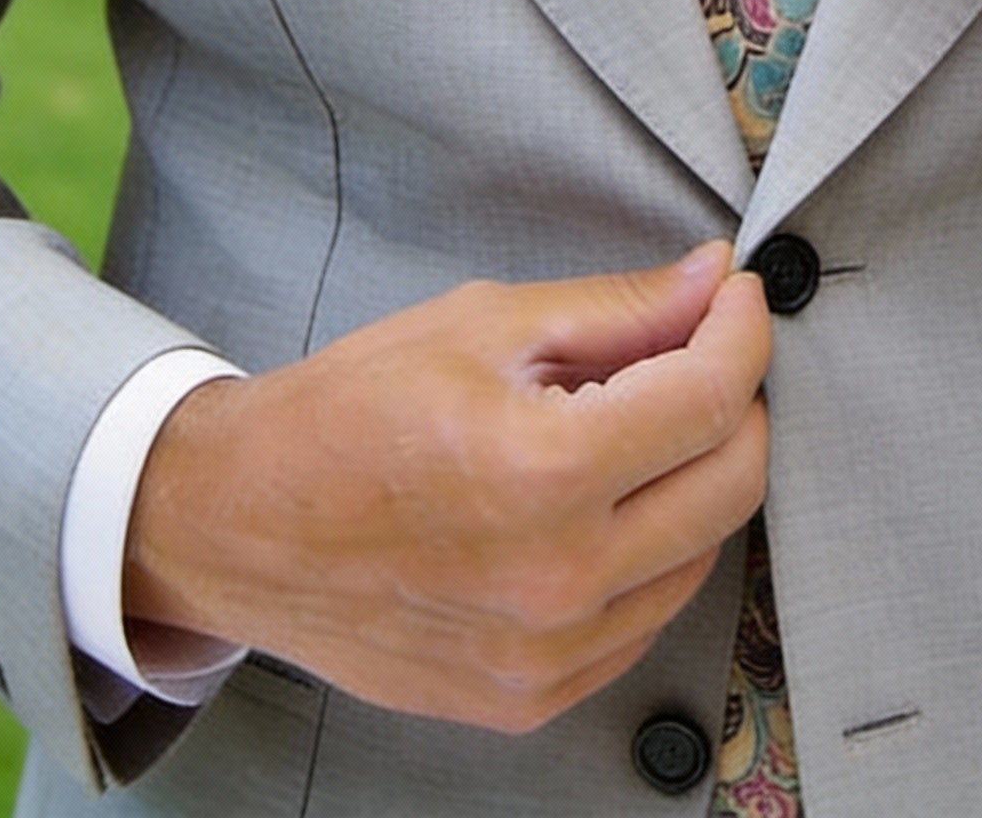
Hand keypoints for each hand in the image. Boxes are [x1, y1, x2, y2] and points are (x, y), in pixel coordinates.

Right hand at [122, 243, 770, 733]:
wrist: (239, 526)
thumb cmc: (346, 413)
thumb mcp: (482, 325)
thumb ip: (616, 308)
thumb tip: (712, 282)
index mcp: (542, 470)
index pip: (710, 397)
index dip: (742, 331)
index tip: (735, 298)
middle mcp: (557, 578)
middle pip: (733, 483)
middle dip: (736, 400)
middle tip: (698, 352)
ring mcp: (547, 655)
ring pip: (702, 554)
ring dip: (696, 476)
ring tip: (634, 425)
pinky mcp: (531, 697)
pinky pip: (646, 618)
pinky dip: (652, 549)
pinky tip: (603, 501)